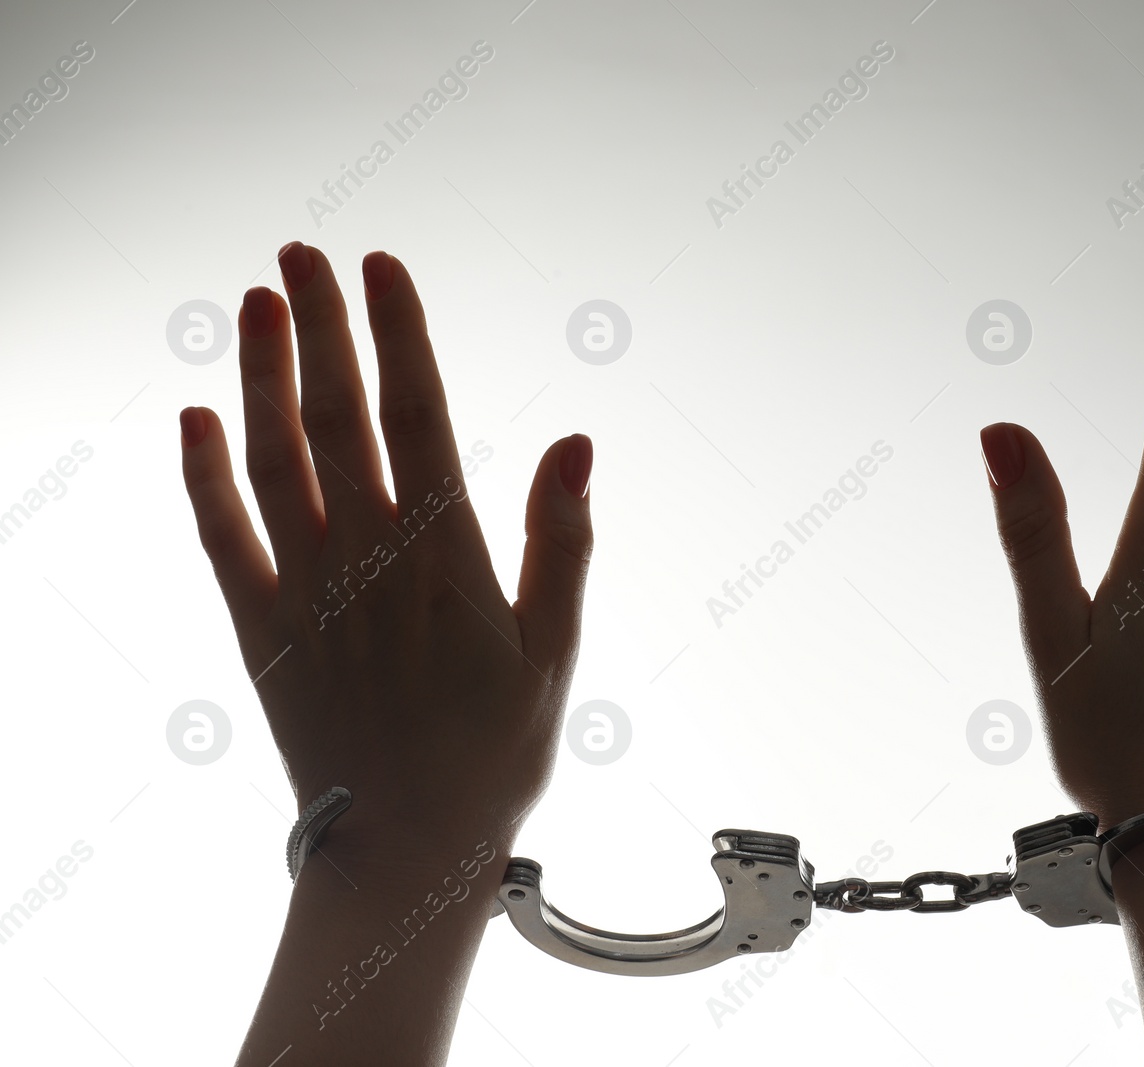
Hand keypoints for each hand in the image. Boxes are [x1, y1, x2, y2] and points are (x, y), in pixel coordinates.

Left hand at [179, 241, 593, 856]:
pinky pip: (221, 539)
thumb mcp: (554, 649)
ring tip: (253, 304)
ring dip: (259, 377)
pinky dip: (202, 476)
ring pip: (273, 461)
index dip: (397, 334)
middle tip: (300, 254)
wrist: (407, 849)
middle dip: (319, 327)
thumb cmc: (495, 752)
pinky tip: (193, 419)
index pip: (417, 415)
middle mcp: (365, 557)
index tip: (380, 266)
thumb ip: (562, 540)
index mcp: (444, 555)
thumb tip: (575, 444)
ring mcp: (305, 590)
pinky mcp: (261, 629)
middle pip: (336, 417)